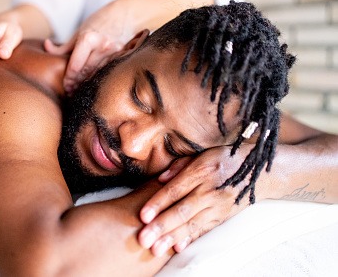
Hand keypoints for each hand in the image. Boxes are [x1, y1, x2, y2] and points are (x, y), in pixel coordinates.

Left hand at [44, 1, 134, 92]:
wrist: (123, 15)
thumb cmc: (97, 24)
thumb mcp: (78, 33)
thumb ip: (62, 46)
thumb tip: (46, 46)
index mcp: (89, 38)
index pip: (75, 66)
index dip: (69, 79)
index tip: (65, 86)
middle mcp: (103, 45)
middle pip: (86, 72)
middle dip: (76, 84)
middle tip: (69, 92)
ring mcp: (115, 51)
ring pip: (97, 74)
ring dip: (87, 84)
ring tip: (78, 90)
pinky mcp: (123, 56)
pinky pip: (107, 71)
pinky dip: (98, 78)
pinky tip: (92, 83)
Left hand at [137, 146, 251, 256]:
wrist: (259, 172)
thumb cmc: (224, 159)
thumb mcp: (202, 153)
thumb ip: (180, 165)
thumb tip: (161, 179)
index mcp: (201, 171)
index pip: (176, 189)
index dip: (158, 203)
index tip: (143, 216)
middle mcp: (210, 190)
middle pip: (182, 210)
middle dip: (162, 226)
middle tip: (144, 238)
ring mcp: (218, 206)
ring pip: (192, 224)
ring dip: (172, 237)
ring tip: (156, 248)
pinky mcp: (223, 217)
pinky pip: (205, 229)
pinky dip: (191, 239)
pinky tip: (178, 247)